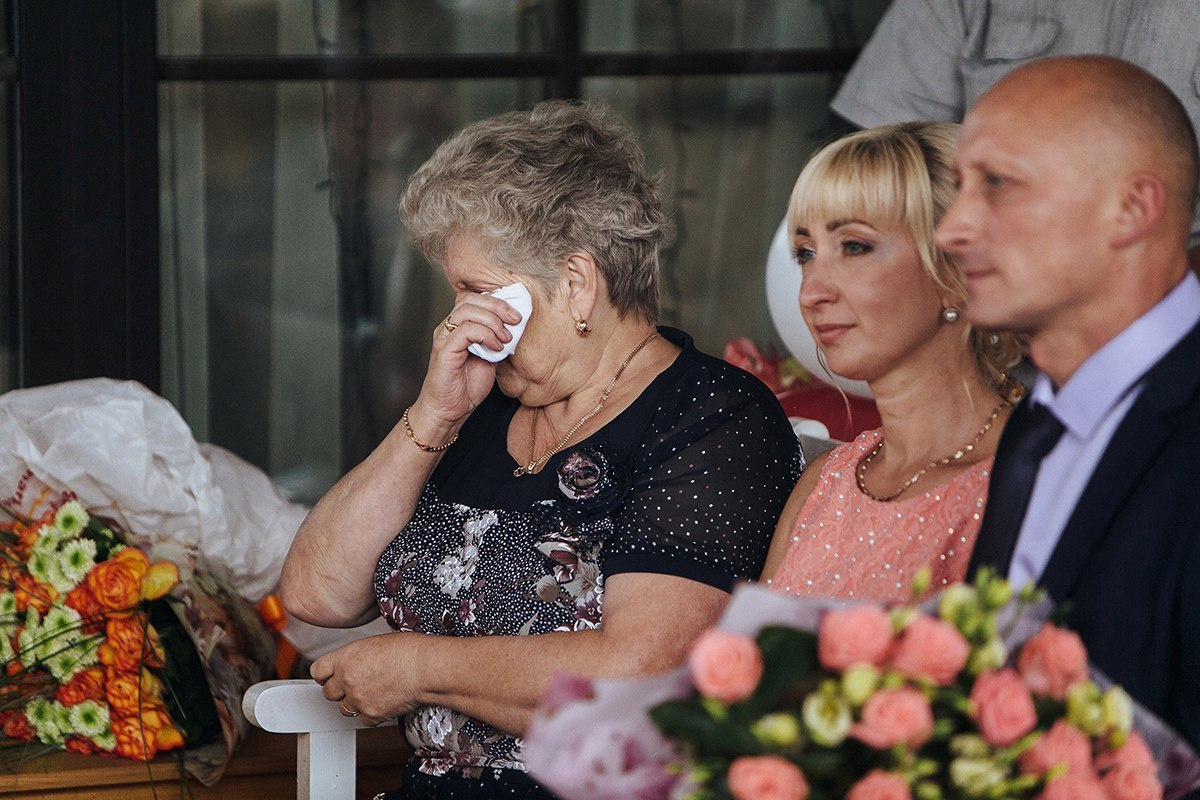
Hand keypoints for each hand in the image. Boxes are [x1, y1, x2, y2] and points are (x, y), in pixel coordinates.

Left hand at [311, 632, 425, 725]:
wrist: (424, 668)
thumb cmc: (407, 651)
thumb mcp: (372, 644)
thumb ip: (354, 657)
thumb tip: (349, 665)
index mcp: (345, 658)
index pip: (317, 671)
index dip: (325, 675)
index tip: (331, 676)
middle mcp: (347, 679)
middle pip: (328, 693)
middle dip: (340, 690)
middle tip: (357, 684)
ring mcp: (357, 699)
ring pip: (344, 709)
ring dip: (355, 703)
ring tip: (374, 692)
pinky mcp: (371, 714)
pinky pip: (364, 719)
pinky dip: (372, 713)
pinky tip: (385, 700)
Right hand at [416, 292, 524, 426]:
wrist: (449, 410)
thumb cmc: (466, 387)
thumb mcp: (490, 358)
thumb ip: (496, 339)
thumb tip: (515, 326)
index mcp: (458, 327)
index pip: (474, 299)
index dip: (497, 301)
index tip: (517, 313)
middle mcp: (448, 328)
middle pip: (471, 300)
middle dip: (498, 306)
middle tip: (516, 319)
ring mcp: (444, 338)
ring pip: (467, 311)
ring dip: (493, 321)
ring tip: (506, 338)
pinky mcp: (444, 350)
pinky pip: (465, 331)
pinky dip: (485, 335)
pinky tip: (496, 348)